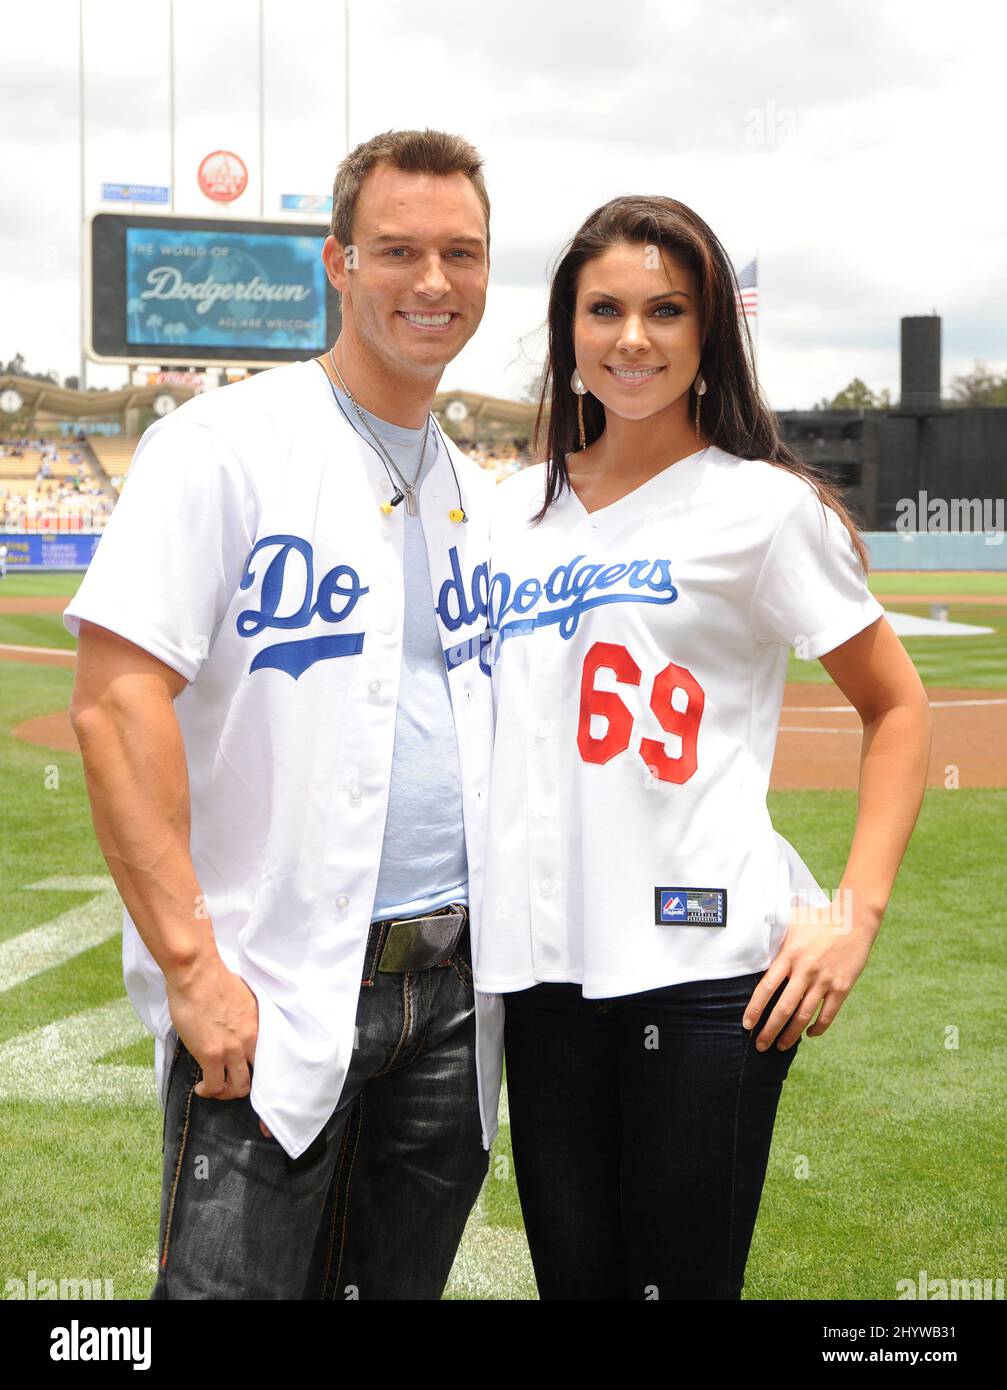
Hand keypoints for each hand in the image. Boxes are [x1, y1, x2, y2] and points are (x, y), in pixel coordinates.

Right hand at [165, 949, 259, 1100]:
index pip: (270, 1056)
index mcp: (260, 1024)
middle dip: (245, 1085)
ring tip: (214, 1087)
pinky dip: (208, 1091)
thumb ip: (243, 1018)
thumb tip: (234, 1028)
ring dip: (226, 1092)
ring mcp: (233, 1048)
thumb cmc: (213, 978)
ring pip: (239, 1087)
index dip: (259, 1069)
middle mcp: (252, 1039)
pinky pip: (215, 1085)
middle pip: (259, 1077)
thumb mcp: (242, 999)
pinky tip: (201, 1087)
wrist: (197, 972)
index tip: (247, 1072)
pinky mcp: (212, 1054)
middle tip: (229, 1083)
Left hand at [742, 901, 879, 1050]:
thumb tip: (752, 939)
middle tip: (760, 1046)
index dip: (755, 1009)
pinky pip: (828, 1014)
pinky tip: (809, 1034)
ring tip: (780, 1046)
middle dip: (769, 1031)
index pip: (766, 988)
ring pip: (804, 1016)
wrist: (854, 919)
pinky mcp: (842, 987)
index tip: (747, 1025)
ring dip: (791, 1035)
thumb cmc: (818, 918)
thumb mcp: (791, 921)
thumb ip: (774, 934)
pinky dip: (818, 1028)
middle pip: (783, 1008)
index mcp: (789, 955)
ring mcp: (824, 980)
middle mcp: (805, 971)